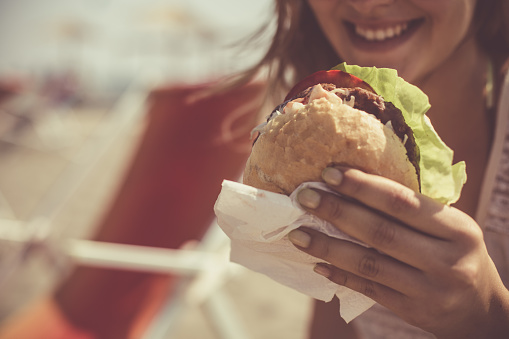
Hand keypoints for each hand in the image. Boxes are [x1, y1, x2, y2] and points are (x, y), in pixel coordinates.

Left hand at [288, 167, 508, 337]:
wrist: (480, 309)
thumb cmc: (457, 254)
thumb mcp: (451, 227)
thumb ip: (413, 209)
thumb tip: (355, 181)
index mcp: (457, 229)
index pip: (402, 202)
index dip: (363, 186)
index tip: (330, 172)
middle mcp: (445, 260)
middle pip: (380, 231)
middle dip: (337, 211)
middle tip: (304, 196)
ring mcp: (428, 289)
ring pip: (368, 264)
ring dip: (328, 246)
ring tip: (298, 233)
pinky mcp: (411, 310)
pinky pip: (368, 290)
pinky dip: (340, 275)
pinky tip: (316, 263)